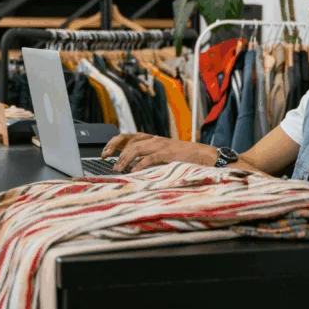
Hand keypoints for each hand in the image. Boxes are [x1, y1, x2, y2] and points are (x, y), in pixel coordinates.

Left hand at [102, 133, 216, 171]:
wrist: (203, 156)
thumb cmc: (183, 157)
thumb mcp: (162, 154)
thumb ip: (148, 156)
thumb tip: (130, 164)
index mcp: (152, 139)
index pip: (128, 136)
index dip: (114, 143)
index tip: (104, 153)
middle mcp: (154, 139)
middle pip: (128, 140)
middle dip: (114, 148)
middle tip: (106, 159)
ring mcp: (161, 145)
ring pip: (136, 148)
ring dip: (124, 159)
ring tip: (117, 169)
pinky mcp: (168, 153)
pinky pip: (149, 158)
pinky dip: (139, 165)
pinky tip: (133, 172)